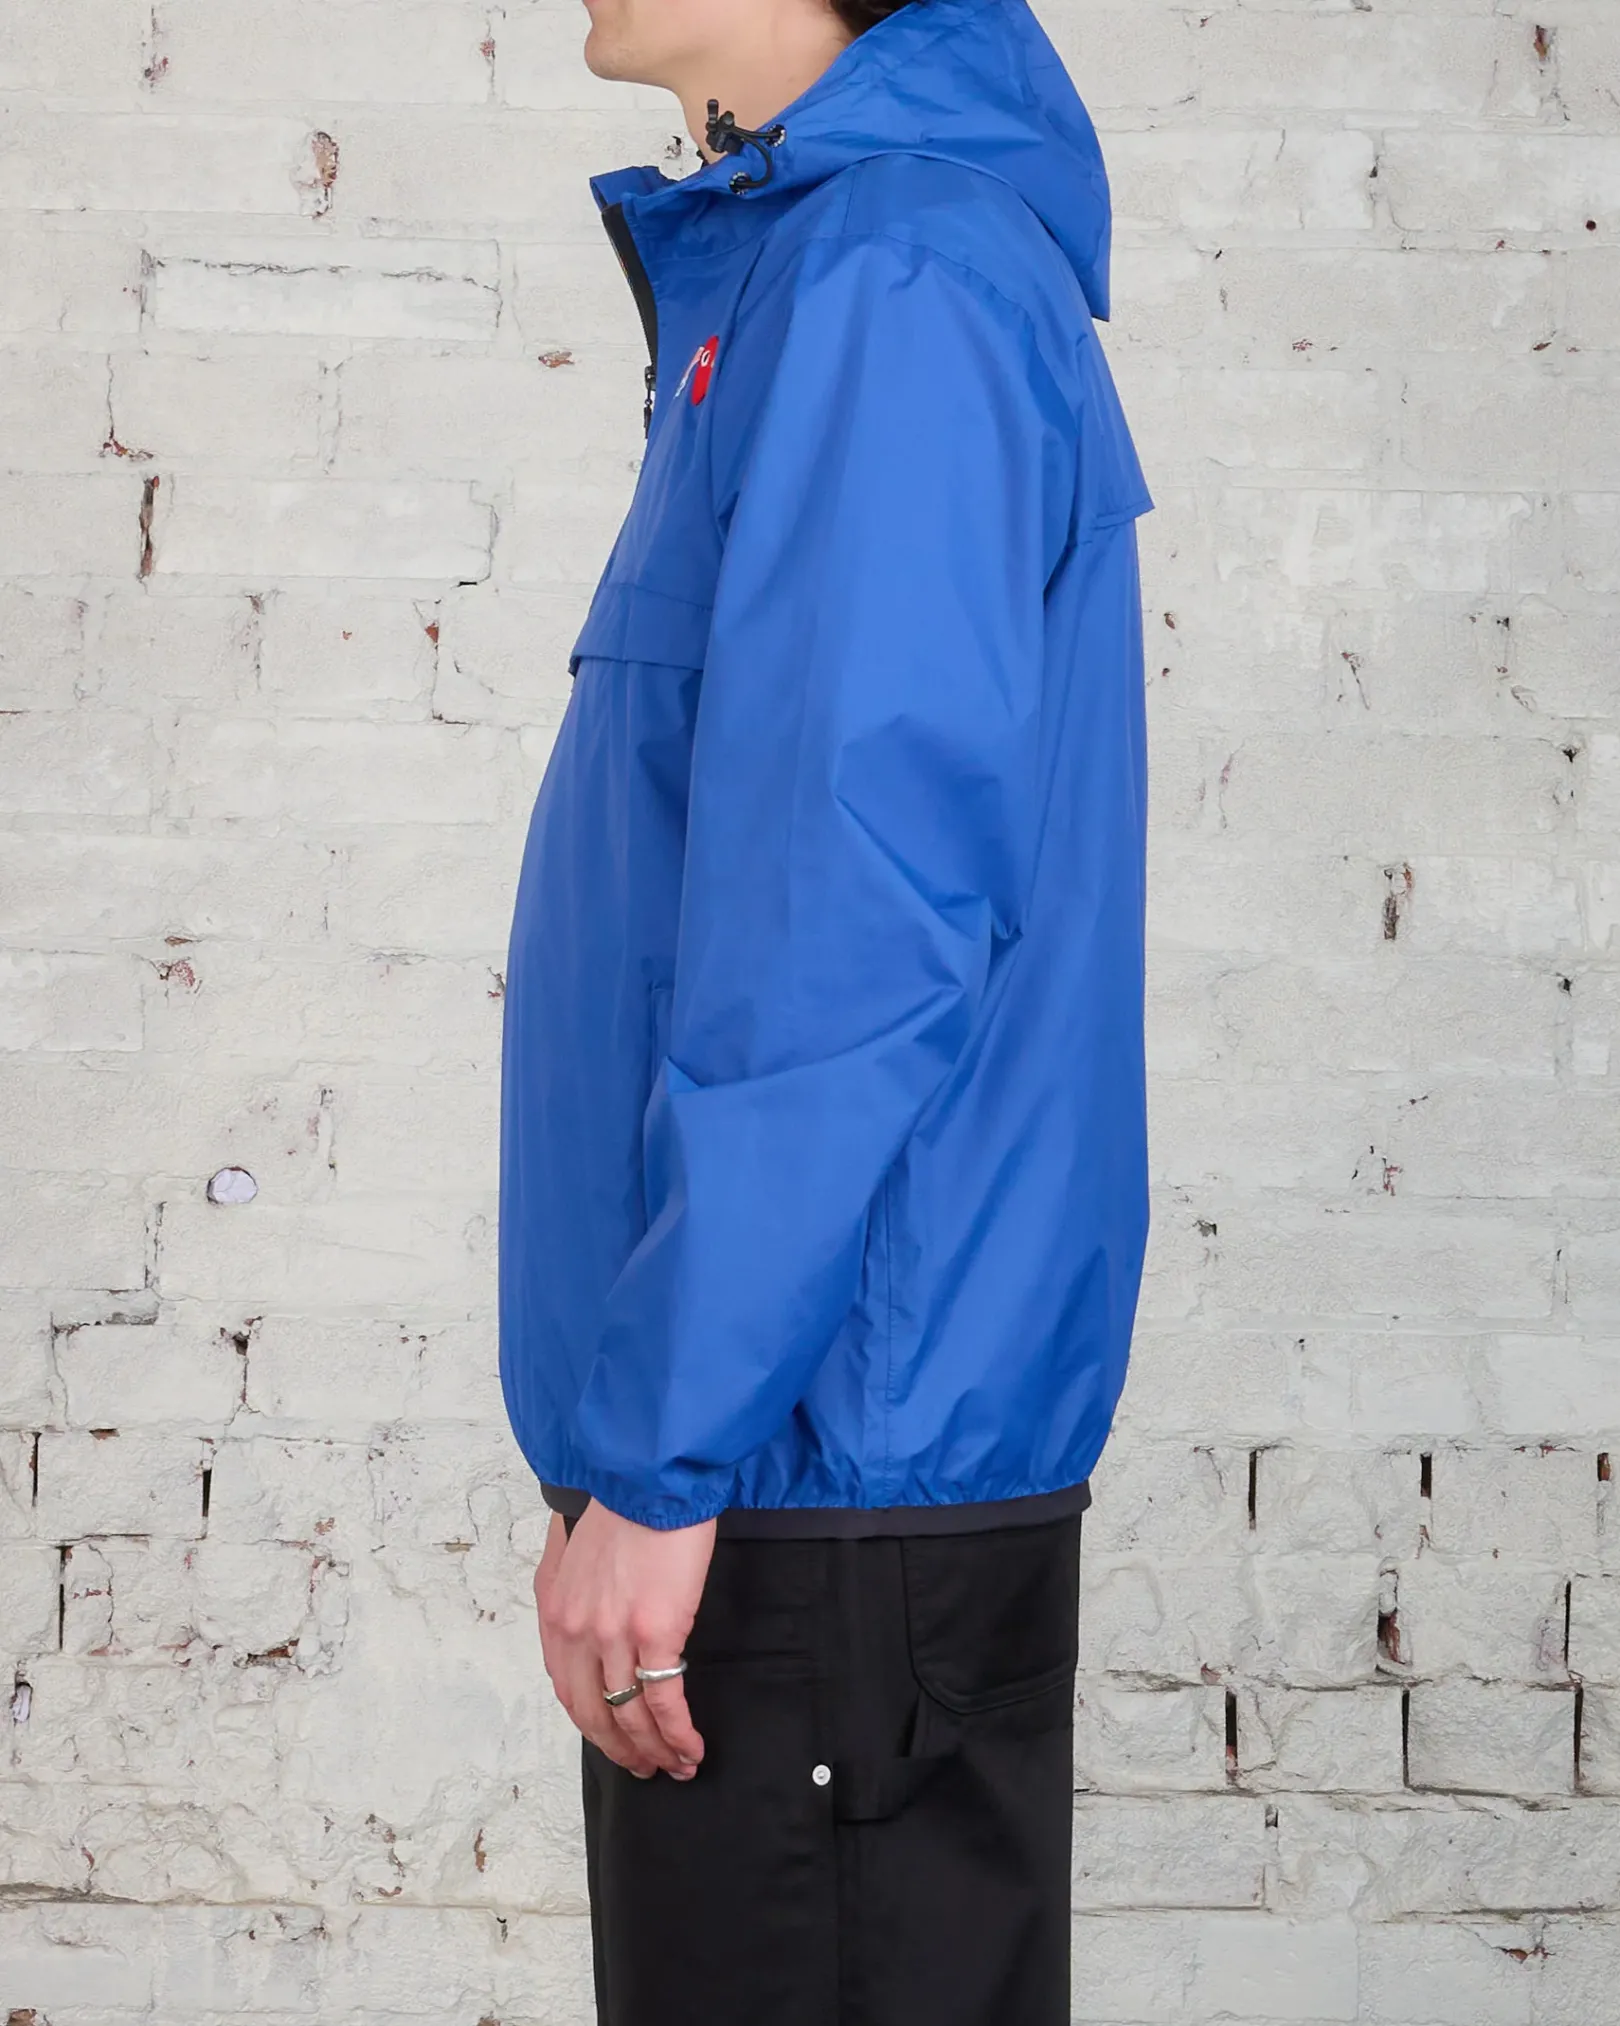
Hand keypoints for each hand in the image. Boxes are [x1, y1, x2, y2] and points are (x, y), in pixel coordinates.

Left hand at [534, 1501, 716, 1778]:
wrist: (651, 1478)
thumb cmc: (621, 1504)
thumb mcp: (574, 1550)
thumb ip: (572, 1589)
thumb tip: (585, 1618)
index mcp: (555, 1614)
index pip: (569, 1690)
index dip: (594, 1725)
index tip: (615, 1741)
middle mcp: (576, 1632)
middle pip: (596, 1714)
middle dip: (622, 1750)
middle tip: (645, 1768)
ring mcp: (614, 1636)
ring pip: (631, 1716)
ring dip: (654, 1750)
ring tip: (676, 1766)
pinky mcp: (655, 1632)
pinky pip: (664, 1700)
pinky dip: (677, 1733)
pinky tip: (691, 1747)